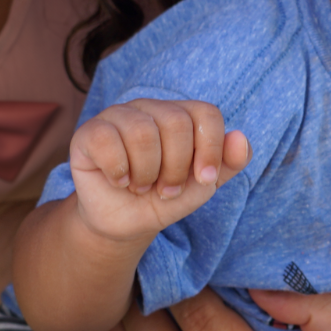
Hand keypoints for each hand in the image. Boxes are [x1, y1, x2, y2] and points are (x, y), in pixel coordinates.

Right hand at [69, 99, 250, 243]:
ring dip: (146, 173)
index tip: (205, 180)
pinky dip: (118, 171)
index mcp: (181, 115)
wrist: (125, 222)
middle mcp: (150, 108)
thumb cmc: (164, 196)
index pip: (206, 114)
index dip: (210, 149)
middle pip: (175, 122)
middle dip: (176, 169)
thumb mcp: (201, 186)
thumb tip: (240, 137)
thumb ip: (228, 164)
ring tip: (142, 187)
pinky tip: (118, 180)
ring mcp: (118, 116)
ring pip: (142, 132)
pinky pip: (107, 140)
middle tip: (165, 189)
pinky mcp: (89, 132)